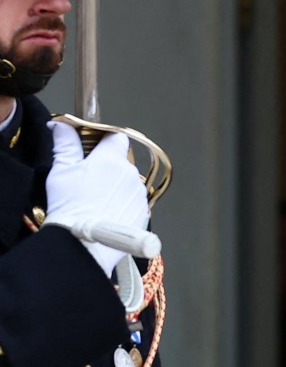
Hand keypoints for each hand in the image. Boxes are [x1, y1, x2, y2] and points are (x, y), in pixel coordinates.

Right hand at [44, 123, 147, 279]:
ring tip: (95, 200)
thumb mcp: (61, 170)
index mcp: (112, 158)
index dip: (104, 140)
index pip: (116, 137)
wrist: (83, 242)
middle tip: (88, 180)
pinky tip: (105, 212)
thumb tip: (62, 124)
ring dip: (116, 186)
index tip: (92, 148)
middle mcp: (131, 173)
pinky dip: (122, 203)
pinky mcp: (144, 212)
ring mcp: (140, 194)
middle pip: (121, 161)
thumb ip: (65, 143)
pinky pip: (133, 201)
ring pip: (128, 182)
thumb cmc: (69, 205)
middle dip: (107, 166)